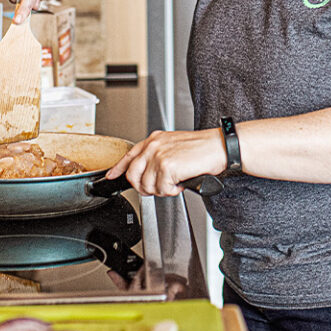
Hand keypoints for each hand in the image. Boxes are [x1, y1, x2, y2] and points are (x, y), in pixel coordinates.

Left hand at [105, 129, 226, 196]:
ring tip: (175, 183)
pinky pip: (161, 189)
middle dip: (144, 187)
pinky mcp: (167, 166)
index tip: (111, 176)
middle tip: (159, 188)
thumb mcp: (174, 146)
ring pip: (147, 186)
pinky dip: (172, 191)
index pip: (129, 156)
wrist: (219, 147)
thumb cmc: (202, 148)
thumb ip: (157, 155)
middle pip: (133, 175)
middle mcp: (154, 145)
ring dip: (162, 190)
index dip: (118, 169)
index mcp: (154, 139)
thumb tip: (147, 173)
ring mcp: (159, 155)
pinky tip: (181, 183)